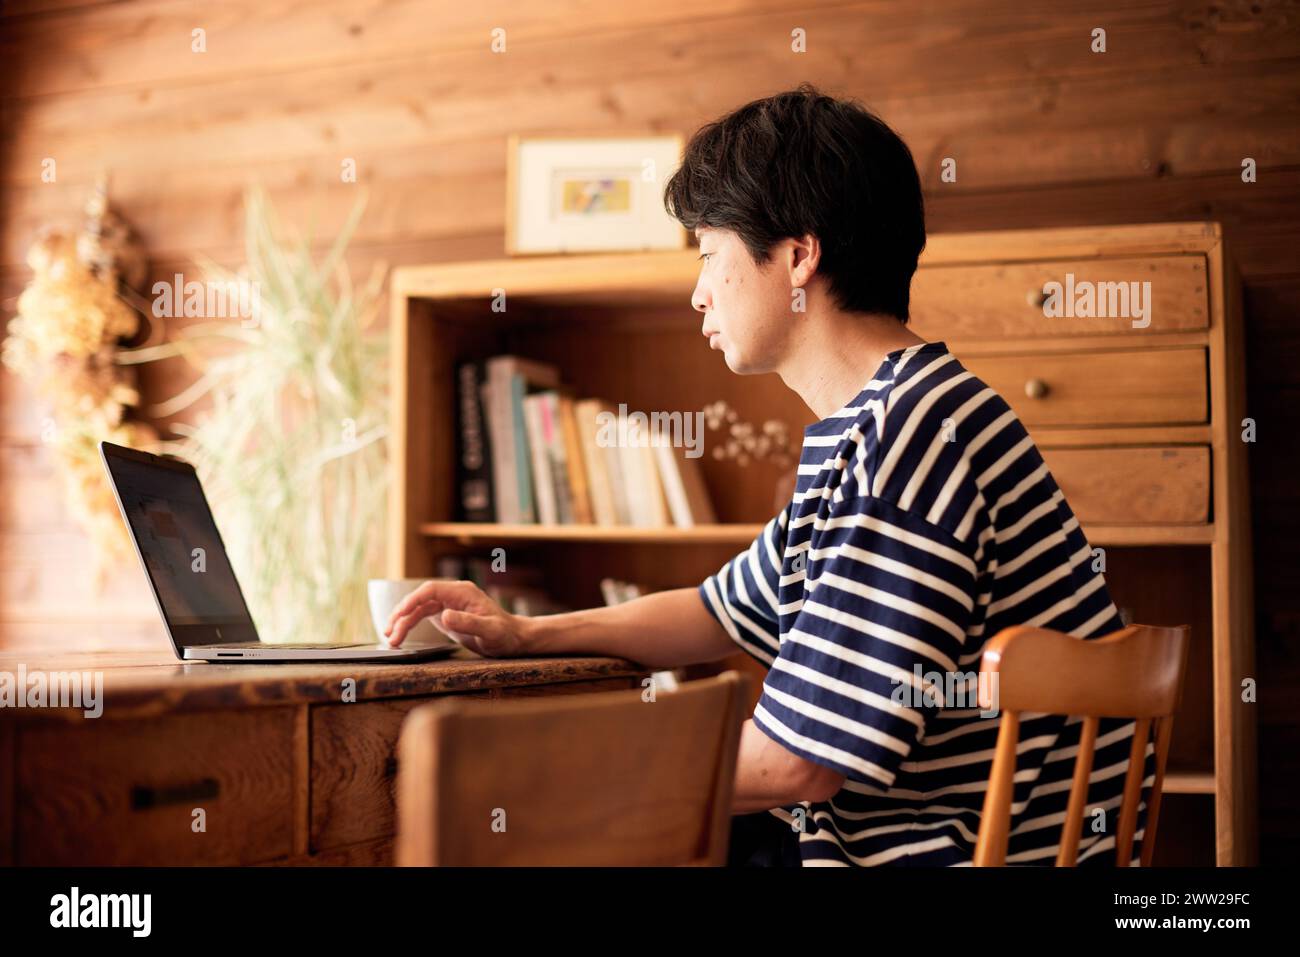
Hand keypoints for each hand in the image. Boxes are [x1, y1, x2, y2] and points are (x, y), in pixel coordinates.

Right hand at [383, 579, 527, 656]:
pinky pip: (422, 616)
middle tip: (390, 633)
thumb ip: (468, 622)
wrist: (513, 639)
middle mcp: (453, 595)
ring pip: (418, 609)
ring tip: (390, 639)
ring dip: (402, 622)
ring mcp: (448, 603)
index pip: (431, 590)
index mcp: (463, 592)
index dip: (412, 600)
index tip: (399, 614)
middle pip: (420, 599)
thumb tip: (444, 616)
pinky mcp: (446, 614)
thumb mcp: (490, 631)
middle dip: (402, 614)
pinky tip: (400, 634)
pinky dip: (410, 624)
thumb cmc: (505, 634)